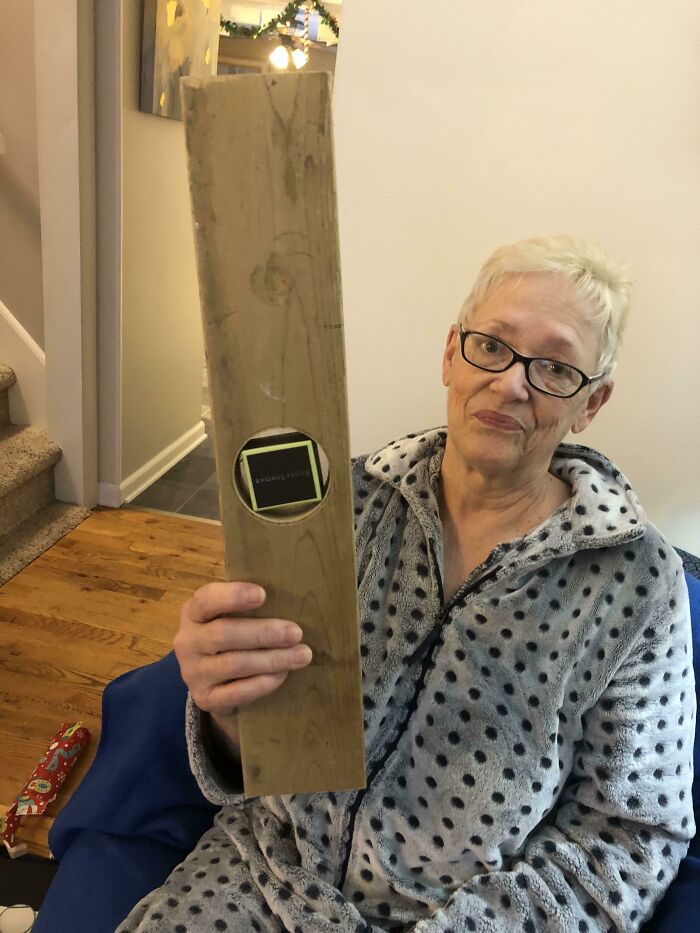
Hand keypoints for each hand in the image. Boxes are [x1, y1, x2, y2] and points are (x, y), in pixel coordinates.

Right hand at [174, 582, 312, 756]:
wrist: (213, 682)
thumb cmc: (232, 636)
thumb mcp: (231, 616)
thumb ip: (250, 606)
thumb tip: (292, 593)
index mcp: (193, 613)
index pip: (206, 600)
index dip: (233, 596)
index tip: (263, 594)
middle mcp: (188, 642)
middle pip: (223, 634)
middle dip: (263, 633)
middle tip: (296, 633)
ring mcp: (194, 673)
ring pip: (234, 664)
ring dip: (271, 659)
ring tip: (301, 655)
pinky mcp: (205, 699)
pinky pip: (236, 693)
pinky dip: (262, 683)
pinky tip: (282, 675)